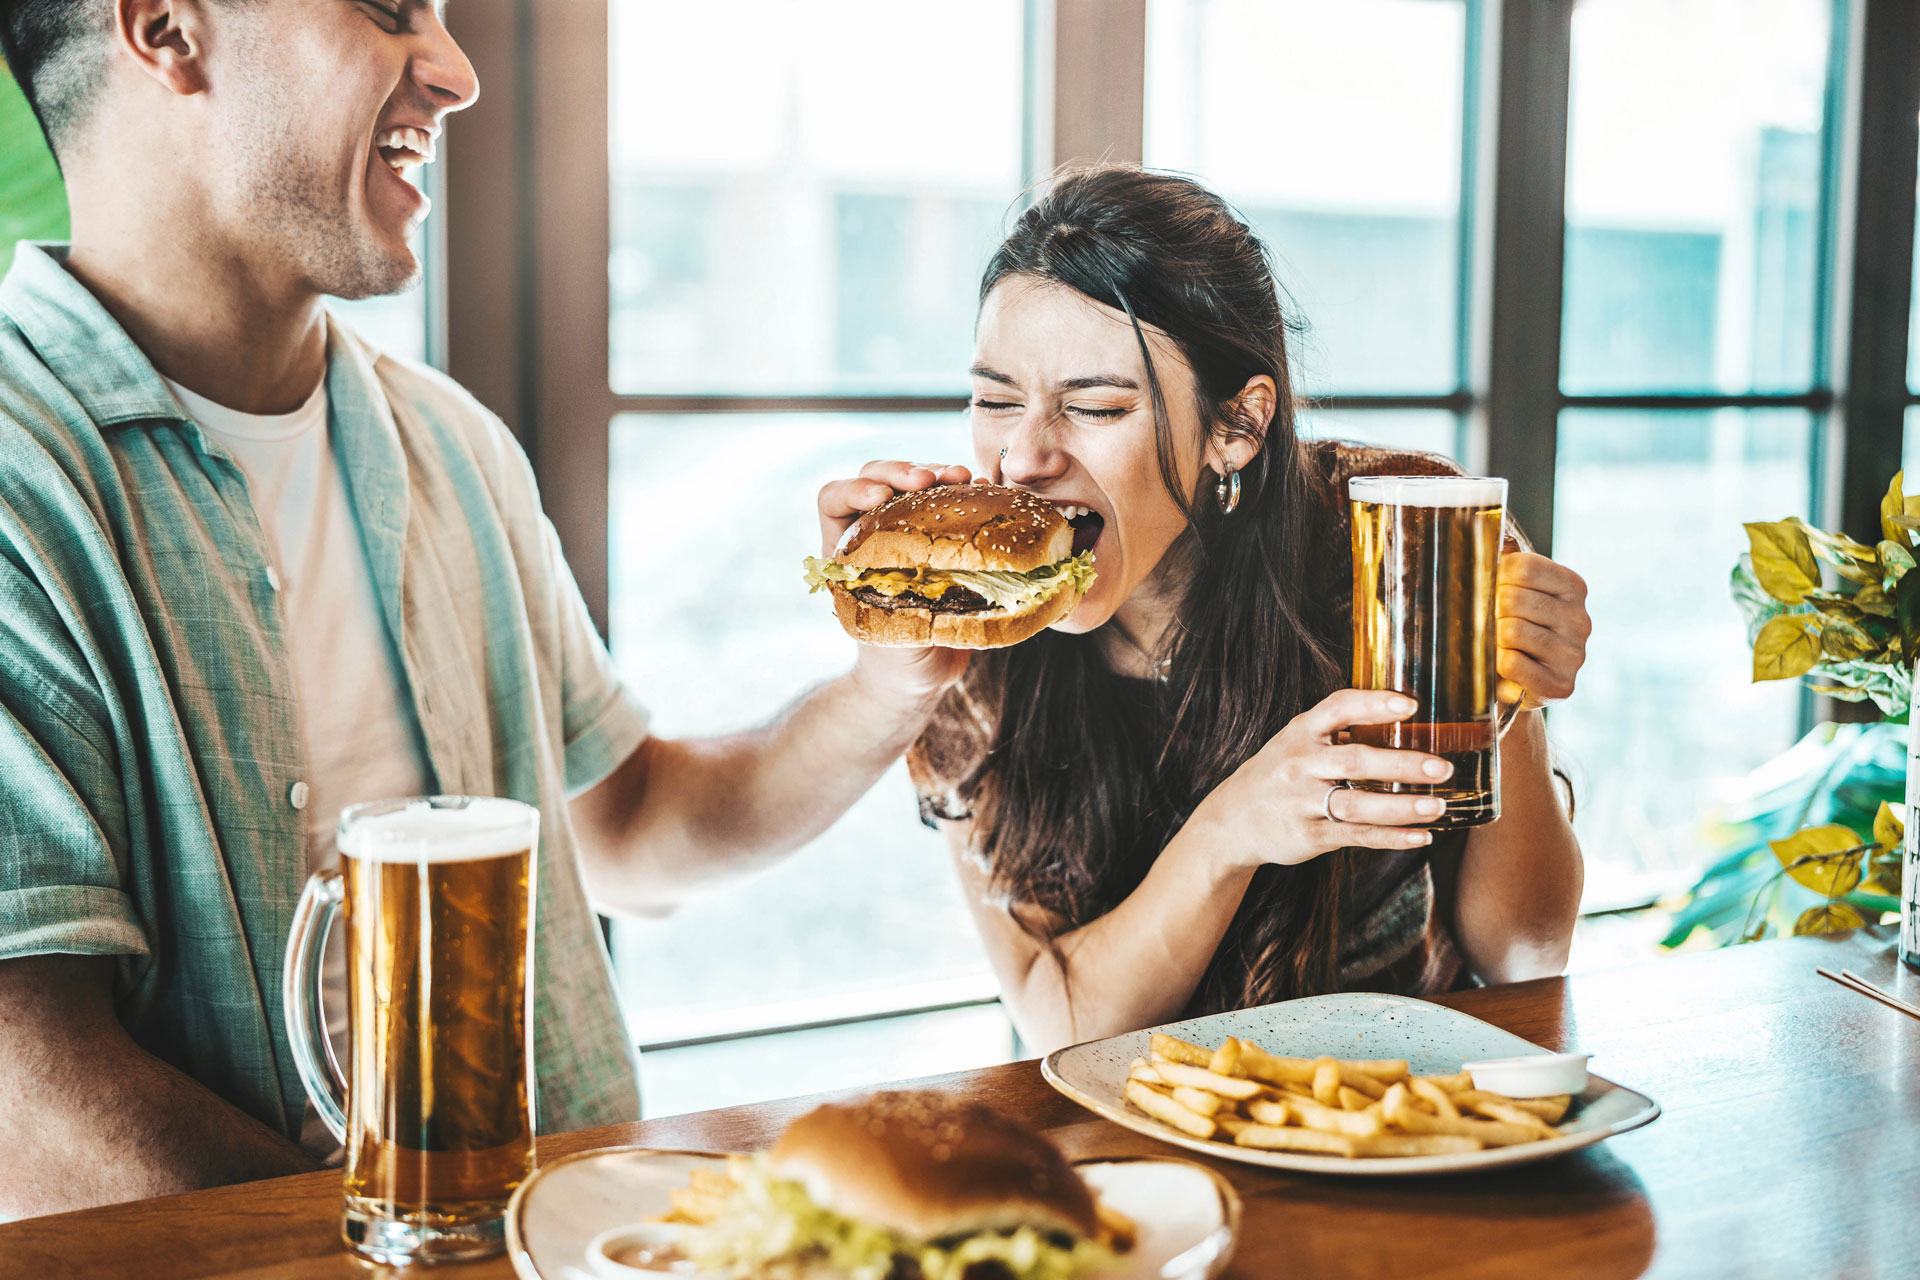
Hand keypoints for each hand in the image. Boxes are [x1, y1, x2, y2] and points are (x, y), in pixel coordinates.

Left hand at [816, 459, 974, 705]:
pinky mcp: (943, 535)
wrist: (921, 677)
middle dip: (901, 472)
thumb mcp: (889, 636)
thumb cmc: (895, 660)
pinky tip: (983, 489)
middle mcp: (873, 532)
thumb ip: (899, 605)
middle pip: (876, 478)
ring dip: (937, 473)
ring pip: (914, 482)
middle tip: (929, 479)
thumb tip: (928, 578)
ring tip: (964, 477)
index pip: (833, 500)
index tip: (879, 496)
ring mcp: (909, 529)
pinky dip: (964, 491)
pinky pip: (949, 499)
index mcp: (845, 551)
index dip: (853, 490)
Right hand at [1193, 689, 1453, 872]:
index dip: (1374, 704)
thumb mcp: (1296, 741)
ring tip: (1438, 806)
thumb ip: (1337, 731)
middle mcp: (1300, 764)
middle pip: (1356, 761)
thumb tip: (1406, 719)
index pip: (1337, 708)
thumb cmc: (1278, 773)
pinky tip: (1420, 836)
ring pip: (1358, 804)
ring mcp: (1302, 802)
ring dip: (1402, 807)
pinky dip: (1391, 838)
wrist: (1231, 819)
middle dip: (1402, 764)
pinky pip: (1356, 836)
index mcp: (1300, 732)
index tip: (1411, 705)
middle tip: (1442, 768)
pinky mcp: (1308, 835)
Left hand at [1495, 552, 1589, 709]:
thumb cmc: (1513, 629)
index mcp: (1573, 587)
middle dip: (1492, 610)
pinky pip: (1512, 664)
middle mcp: (1581, 619)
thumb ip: (1509, 563)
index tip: (1494, 587)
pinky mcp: (1562, 684)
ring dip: (1493, 638)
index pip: (1524, 567)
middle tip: (1492, 621)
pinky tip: (1504, 666)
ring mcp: (1575, 654)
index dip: (1497, 576)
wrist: (1518, 684)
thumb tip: (1495, 536)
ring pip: (1511, 631)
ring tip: (1499, 644)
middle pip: (1514, 599)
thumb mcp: (1515, 591)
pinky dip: (1498, 664)